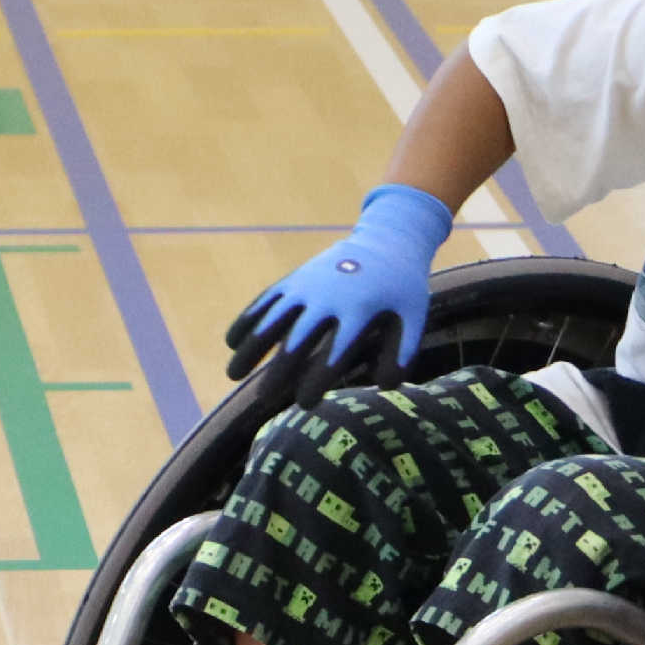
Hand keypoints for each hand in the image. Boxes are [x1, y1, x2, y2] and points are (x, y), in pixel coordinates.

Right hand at [223, 183, 454, 398]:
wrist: (385, 240)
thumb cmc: (400, 288)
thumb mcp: (413, 317)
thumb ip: (402, 353)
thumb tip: (384, 386)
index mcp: (359, 310)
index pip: (334, 353)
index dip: (317, 380)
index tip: (304, 404)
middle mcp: (327, 297)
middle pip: (297, 340)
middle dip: (279, 371)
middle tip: (264, 400)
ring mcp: (307, 285)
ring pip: (272, 318)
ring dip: (251, 346)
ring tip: (232, 374)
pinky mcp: (295, 277)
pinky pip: (266, 299)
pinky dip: (247, 318)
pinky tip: (231, 342)